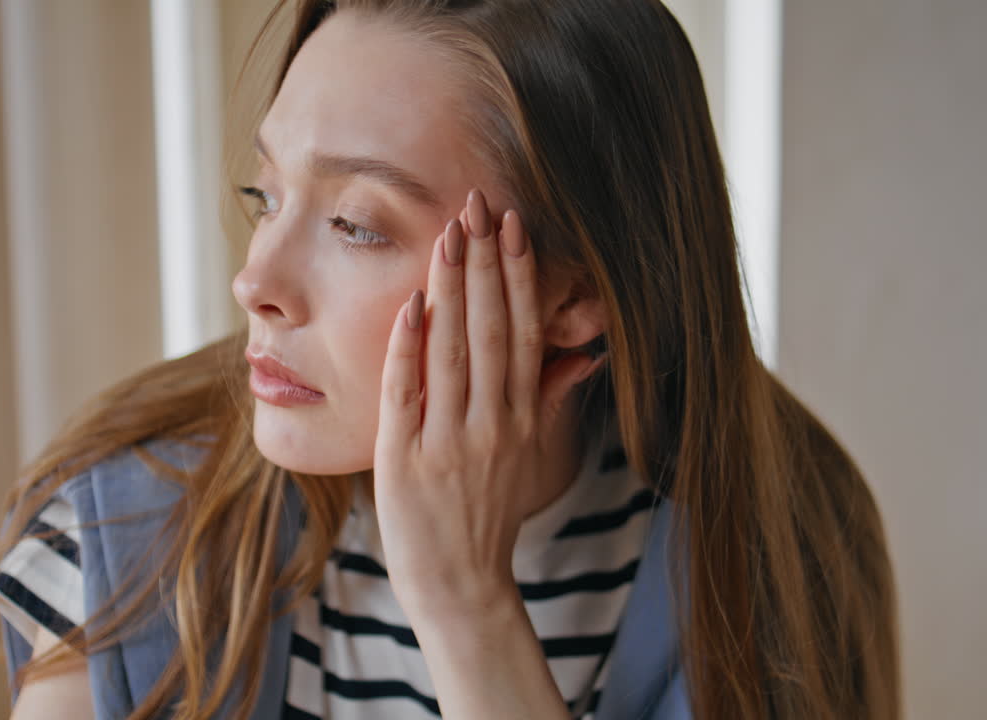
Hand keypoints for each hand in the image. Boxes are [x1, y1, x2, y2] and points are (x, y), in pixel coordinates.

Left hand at [372, 188, 603, 619]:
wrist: (460, 582)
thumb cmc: (489, 513)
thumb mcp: (530, 454)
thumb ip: (550, 396)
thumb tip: (582, 349)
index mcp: (521, 417)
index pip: (522, 330)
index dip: (518, 274)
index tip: (514, 224)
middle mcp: (491, 424)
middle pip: (489, 329)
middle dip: (484, 263)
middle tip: (478, 204)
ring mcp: (447, 441)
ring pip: (451, 352)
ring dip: (450, 289)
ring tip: (448, 234)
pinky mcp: (404, 460)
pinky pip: (406, 395)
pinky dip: (407, 349)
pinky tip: (409, 304)